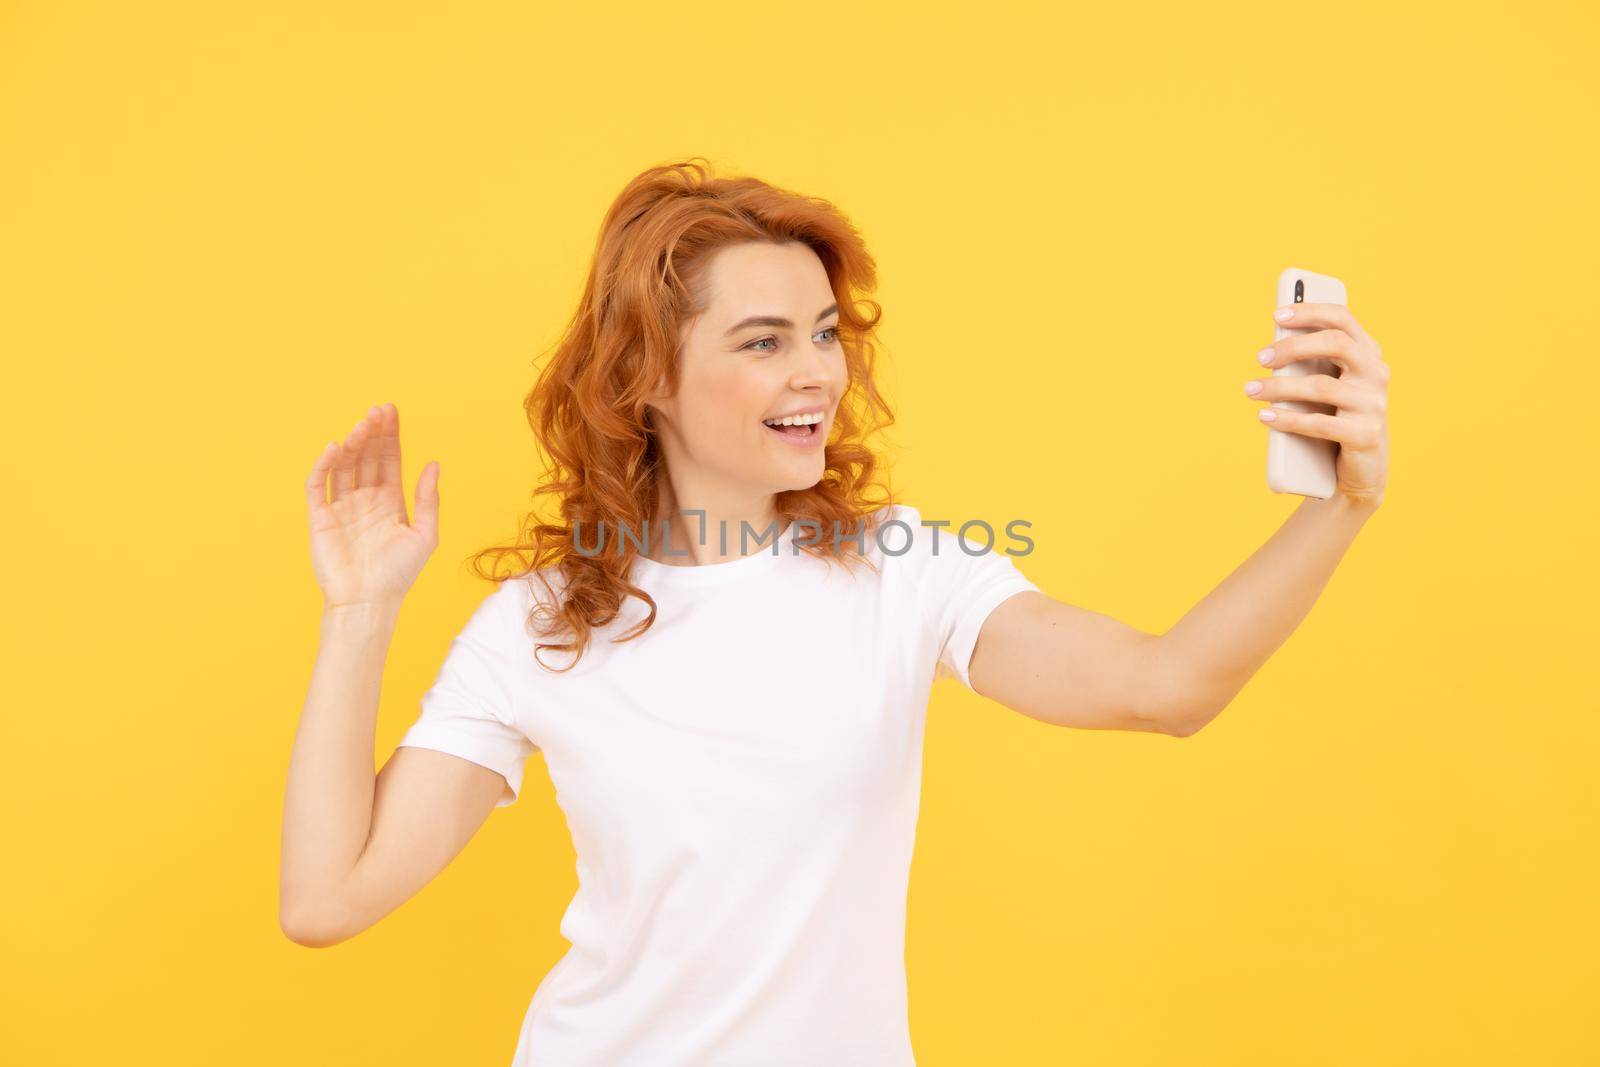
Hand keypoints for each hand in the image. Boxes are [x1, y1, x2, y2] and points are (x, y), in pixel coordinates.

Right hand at [304, 403, 440, 609]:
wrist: (368, 602)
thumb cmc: (398, 574)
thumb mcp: (425, 535)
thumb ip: (429, 499)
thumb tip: (433, 464)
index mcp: (390, 501)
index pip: (388, 459)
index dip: (390, 435)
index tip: (391, 411)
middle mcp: (365, 499)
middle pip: (366, 456)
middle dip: (371, 433)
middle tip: (377, 411)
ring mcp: (342, 507)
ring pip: (344, 465)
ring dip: (351, 444)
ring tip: (361, 426)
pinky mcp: (320, 518)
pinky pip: (318, 485)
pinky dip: (324, 465)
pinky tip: (335, 447)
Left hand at [1247, 303, 1389, 507]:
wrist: (1362, 471)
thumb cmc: (1335, 419)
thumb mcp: (1326, 386)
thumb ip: (1311, 364)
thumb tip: (1271, 349)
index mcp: (1368, 354)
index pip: (1343, 319)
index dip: (1310, 311)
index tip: (1276, 315)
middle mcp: (1377, 374)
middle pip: (1336, 344)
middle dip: (1293, 347)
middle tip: (1260, 358)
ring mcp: (1374, 405)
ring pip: (1321, 387)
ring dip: (1280, 387)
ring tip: (1251, 390)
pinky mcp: (1366, 435)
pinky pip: (1320, 424)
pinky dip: (1288, 419)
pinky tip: (1265, 415)